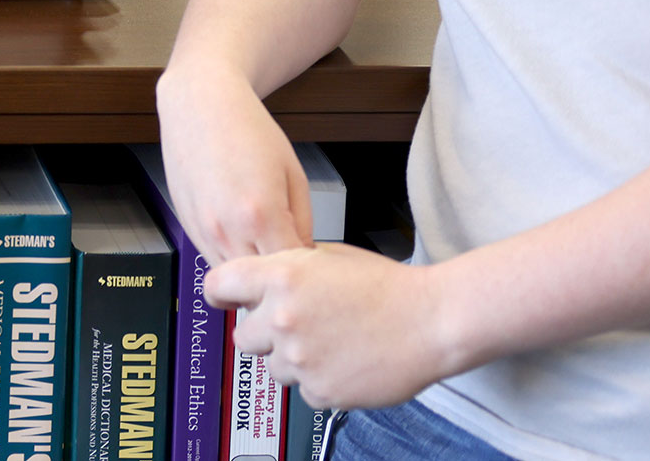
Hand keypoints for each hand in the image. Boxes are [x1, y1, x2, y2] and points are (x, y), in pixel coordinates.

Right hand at [154, 61, 310, 262]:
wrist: (200, 104)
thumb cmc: (247, 129)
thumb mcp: (294, 173)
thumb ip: (303, 222)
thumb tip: (303, 253)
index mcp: (260, 215)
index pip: (290, 272)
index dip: (305, 272)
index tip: (312, 265)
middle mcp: (227, 230)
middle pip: (260, 284)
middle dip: (279, 279)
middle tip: (292, 260)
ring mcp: (203, 232)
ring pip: (234, 281)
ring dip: (253, 272)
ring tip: (266, 247)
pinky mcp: (188, 229)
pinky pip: (214, 261)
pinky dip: (232, 259)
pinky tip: (243, 236)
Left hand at [205, 244, 455, 411]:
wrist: (430, 322)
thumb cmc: (387, 287)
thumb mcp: (329, 257)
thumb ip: (290, 268)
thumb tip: (263, 281)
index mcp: (282, 277)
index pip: (219, 285)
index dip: (220, 293)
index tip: (224, 300)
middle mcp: (283, 318)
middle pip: (242, 335)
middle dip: (263, 331)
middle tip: (296, 324)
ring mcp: (299, 358)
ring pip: (271, 366)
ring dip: (291, 357)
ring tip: (330, 341)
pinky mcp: (319, 391)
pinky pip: (302, 389)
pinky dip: (318, 379)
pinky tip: (344, 359)